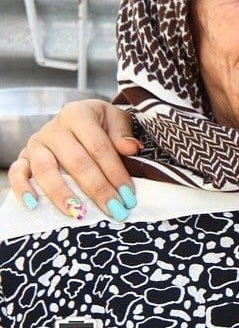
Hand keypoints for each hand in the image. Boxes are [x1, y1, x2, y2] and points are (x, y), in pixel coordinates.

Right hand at [8, 100, 137, 220]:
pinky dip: (23, 190)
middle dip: (97, 189)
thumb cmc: (101, 123)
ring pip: (46, 170)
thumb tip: (131, 148)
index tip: (128, 195)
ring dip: (62, 194)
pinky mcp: (23, 157)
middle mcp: (54, 128)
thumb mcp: (116, 120)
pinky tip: (35, 206)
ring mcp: (36, 143)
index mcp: (78, 114)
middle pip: (76, 162)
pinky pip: (17, 173)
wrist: (77, 119)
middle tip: (114, 209)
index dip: (115, 172)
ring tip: (79, 213)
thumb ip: (123, 134)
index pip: (99, 147)